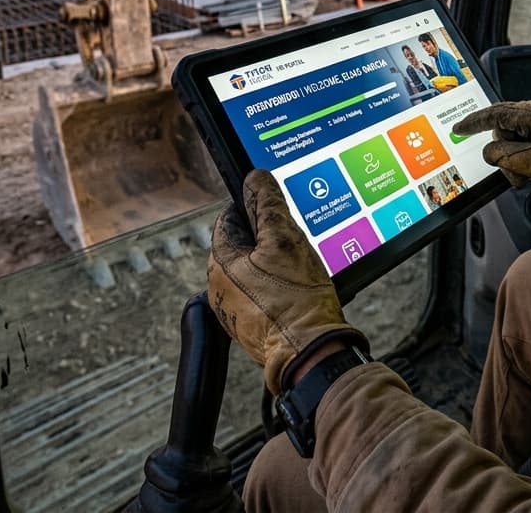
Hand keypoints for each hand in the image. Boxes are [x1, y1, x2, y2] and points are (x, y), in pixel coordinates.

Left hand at [208, 169, 367, 394]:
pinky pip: (265, 288)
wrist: (311, 352)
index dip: (256, 205)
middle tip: (295, 238)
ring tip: (300, 264)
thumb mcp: (284, 240)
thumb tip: (255, 178)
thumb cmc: (296, 301)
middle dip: (270, 234)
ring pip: (257, 264)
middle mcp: (221, 286)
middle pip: (245, 241)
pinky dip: (281, 281)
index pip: (230, 216)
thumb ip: (267, 205)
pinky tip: (300, 284)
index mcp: (220, 263)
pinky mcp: (254, 321)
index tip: (277, 205)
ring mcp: (237, 306)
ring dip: (277, 258)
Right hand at [453, 98, 530, 200]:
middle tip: (521, 175)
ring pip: (514, 138)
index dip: (474, 122)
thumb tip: (490, 152)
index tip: (459, 128)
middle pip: (504, 130)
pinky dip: (527, 157)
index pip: (495, 113)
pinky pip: (526, 140)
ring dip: (519, 160)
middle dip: (507, 155)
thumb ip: (509, 157)